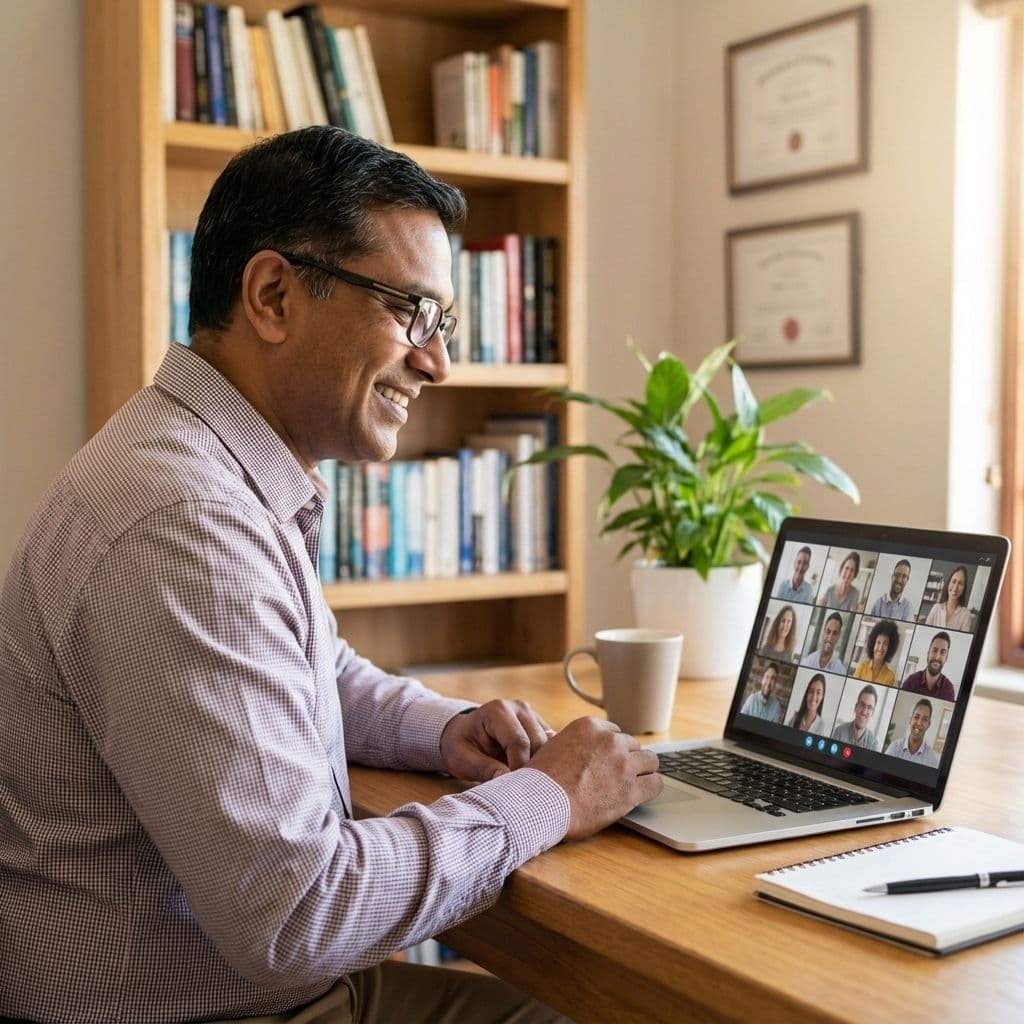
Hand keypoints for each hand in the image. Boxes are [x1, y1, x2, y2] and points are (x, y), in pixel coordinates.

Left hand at [440, 699, 554, 781]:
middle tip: (521, 790)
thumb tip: (506, 781)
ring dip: (540, 766)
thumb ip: (484, 769)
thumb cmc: (460, 747)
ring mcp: (532, 714)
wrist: (464, 734)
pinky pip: (552, 746)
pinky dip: (546, 762)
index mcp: (497, 711)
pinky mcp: (540, 725)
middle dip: (531, 768)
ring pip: (549, 745)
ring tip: (527, 784)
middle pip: (538, 743)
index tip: (513, 789)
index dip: (519, 768)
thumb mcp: (462, 760)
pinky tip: (534, 776)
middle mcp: (519, 707)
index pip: (518, 742)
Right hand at [527, 717, 662, 840]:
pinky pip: (655, 783)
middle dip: (626, 760)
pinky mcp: (631, 790)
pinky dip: (650, 788)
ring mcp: (623, 764)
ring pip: (650, 761)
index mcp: (590, 727)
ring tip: (633, 784)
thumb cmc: (541, 781)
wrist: (540, 802)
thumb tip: (579, 750)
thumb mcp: (553, 746)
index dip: (612, 750)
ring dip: (641, 772)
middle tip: (617, 776)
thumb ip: (574, 743)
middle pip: (633, 746)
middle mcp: (610, 741)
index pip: (615, 732)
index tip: (607, 761)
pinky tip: (642, 794)